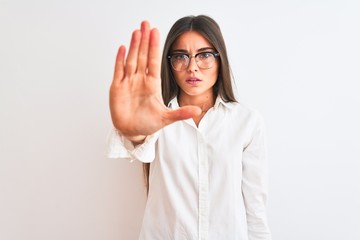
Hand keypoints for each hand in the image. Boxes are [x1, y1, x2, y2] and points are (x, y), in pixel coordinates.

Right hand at [109, 21, 200, 140]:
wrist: (132, 133)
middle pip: (142, 56)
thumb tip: (198, 110)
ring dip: (133, 46)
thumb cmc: (148, 124)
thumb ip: (181, 113)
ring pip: (131, 60)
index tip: (156, 32)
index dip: (154, 47)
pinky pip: (118, 71)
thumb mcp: (166, 118)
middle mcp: (140, 80)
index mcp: (152, 84)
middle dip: (144, 40)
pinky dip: (119, 59)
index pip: (154, 61)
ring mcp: (128, 83)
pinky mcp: (117, 88)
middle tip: (146, 23)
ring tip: (136, 31)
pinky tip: (122, 48)